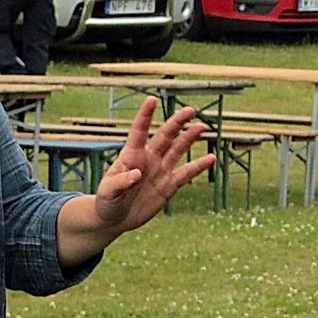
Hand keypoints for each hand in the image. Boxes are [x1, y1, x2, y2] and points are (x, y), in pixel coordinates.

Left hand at [92, 97, 215, 231]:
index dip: (145, 115)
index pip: (139, 131)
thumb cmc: (106, 201)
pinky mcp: (168, 186)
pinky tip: (211, 158)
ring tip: (201, 127)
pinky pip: (186, 174)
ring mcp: (160, 171)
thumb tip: (137, 174)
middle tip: (190, 110)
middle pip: (165, 136)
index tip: (152, 99)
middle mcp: (148, 159)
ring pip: (177, 150)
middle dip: (177, 123)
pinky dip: (199, 167)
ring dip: (189, 139)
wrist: (114, 218)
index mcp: (131, 155)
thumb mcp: (108, 191)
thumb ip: (121, 181)